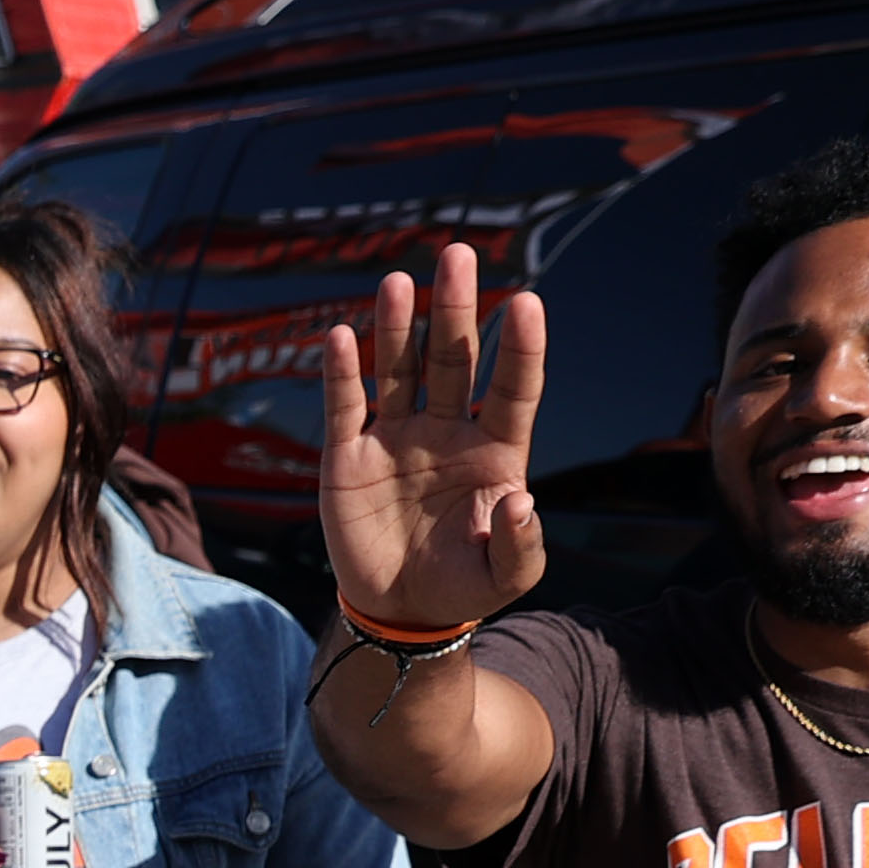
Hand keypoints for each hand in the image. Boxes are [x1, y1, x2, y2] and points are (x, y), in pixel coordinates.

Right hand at [318, 243, 549, 632]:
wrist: (401, 611)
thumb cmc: (464, 587)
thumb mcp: (507, 577)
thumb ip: (523, 543)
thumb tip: (522, 499)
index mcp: (496, 451)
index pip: (515, 388)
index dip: (521, 348)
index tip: (527, 303)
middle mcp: (448, 431)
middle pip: (454, 359)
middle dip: (455, 309)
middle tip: (459, 256)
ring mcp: (396, 438)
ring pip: (398, 370)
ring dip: (397, 326)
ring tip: (398, 281)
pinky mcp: (348, 456)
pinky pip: (344, 406)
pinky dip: (341, 373)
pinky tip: (341, 336)